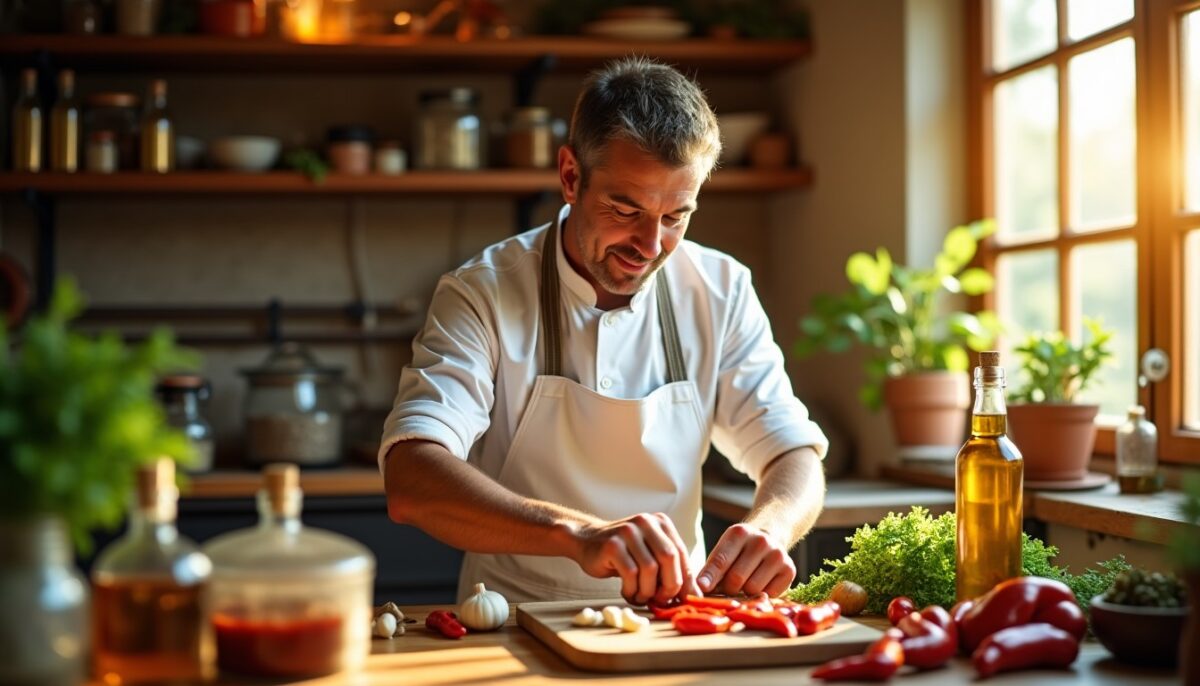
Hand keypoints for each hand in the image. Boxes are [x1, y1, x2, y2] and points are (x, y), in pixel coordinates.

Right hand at [575, 512, 700, 604]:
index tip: (684, 599)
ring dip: (648, 591)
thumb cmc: (624, 554)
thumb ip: (671, 570)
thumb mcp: (650, 555)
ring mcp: (628, 531)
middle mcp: (646, 522)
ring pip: (650, 568)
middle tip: (661, 600)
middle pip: (669, 558)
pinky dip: (632, 589)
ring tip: (641, 597)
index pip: (681, 553)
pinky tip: (628, 592)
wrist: (586, 542)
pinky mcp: (612, 545)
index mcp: (660, 523)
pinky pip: (630, 573)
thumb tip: (695, 595)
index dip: (685, 579)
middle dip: (669, 585)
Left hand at [697, 523, 795, 597]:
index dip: (710, 577)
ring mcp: (777, 555)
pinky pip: (769, 595)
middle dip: (727, 589)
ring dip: (744, 593)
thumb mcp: (723, 550)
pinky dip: (761, 595)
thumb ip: (712, 569)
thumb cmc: (739, 551)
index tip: (701, 589)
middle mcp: (760, 541)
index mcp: (739, 533)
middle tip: (726, 587)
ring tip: (744, 584)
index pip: (721, 560)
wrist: (770, 537)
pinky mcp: (790, 569)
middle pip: (736, 578)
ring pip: (752, 589)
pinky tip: (760, 584)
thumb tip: (700, 588)